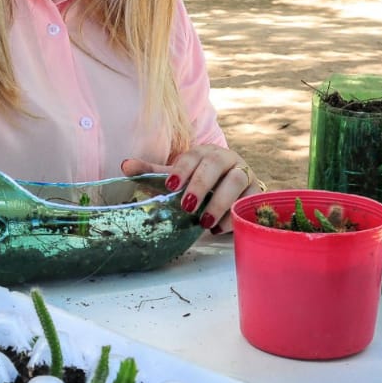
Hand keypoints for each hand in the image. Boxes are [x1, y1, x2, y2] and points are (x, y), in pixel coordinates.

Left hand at [121, 145, 264, 233]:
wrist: (232, 188)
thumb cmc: (199, 182)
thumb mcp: (177, 177)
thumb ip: (152, 172)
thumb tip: (125, 166)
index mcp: (204, 152)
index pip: (193, 156)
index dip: (181, 170)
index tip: (170, 186)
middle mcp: (226, 159)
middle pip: (216, 165)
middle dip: (200, 185)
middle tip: (186, 206)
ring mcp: (244, 174)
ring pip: (236, 181)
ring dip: (220, 202)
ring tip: (205, 223)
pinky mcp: (256, 192)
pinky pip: (250, 201)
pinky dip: (235, 216)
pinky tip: (220, 229)